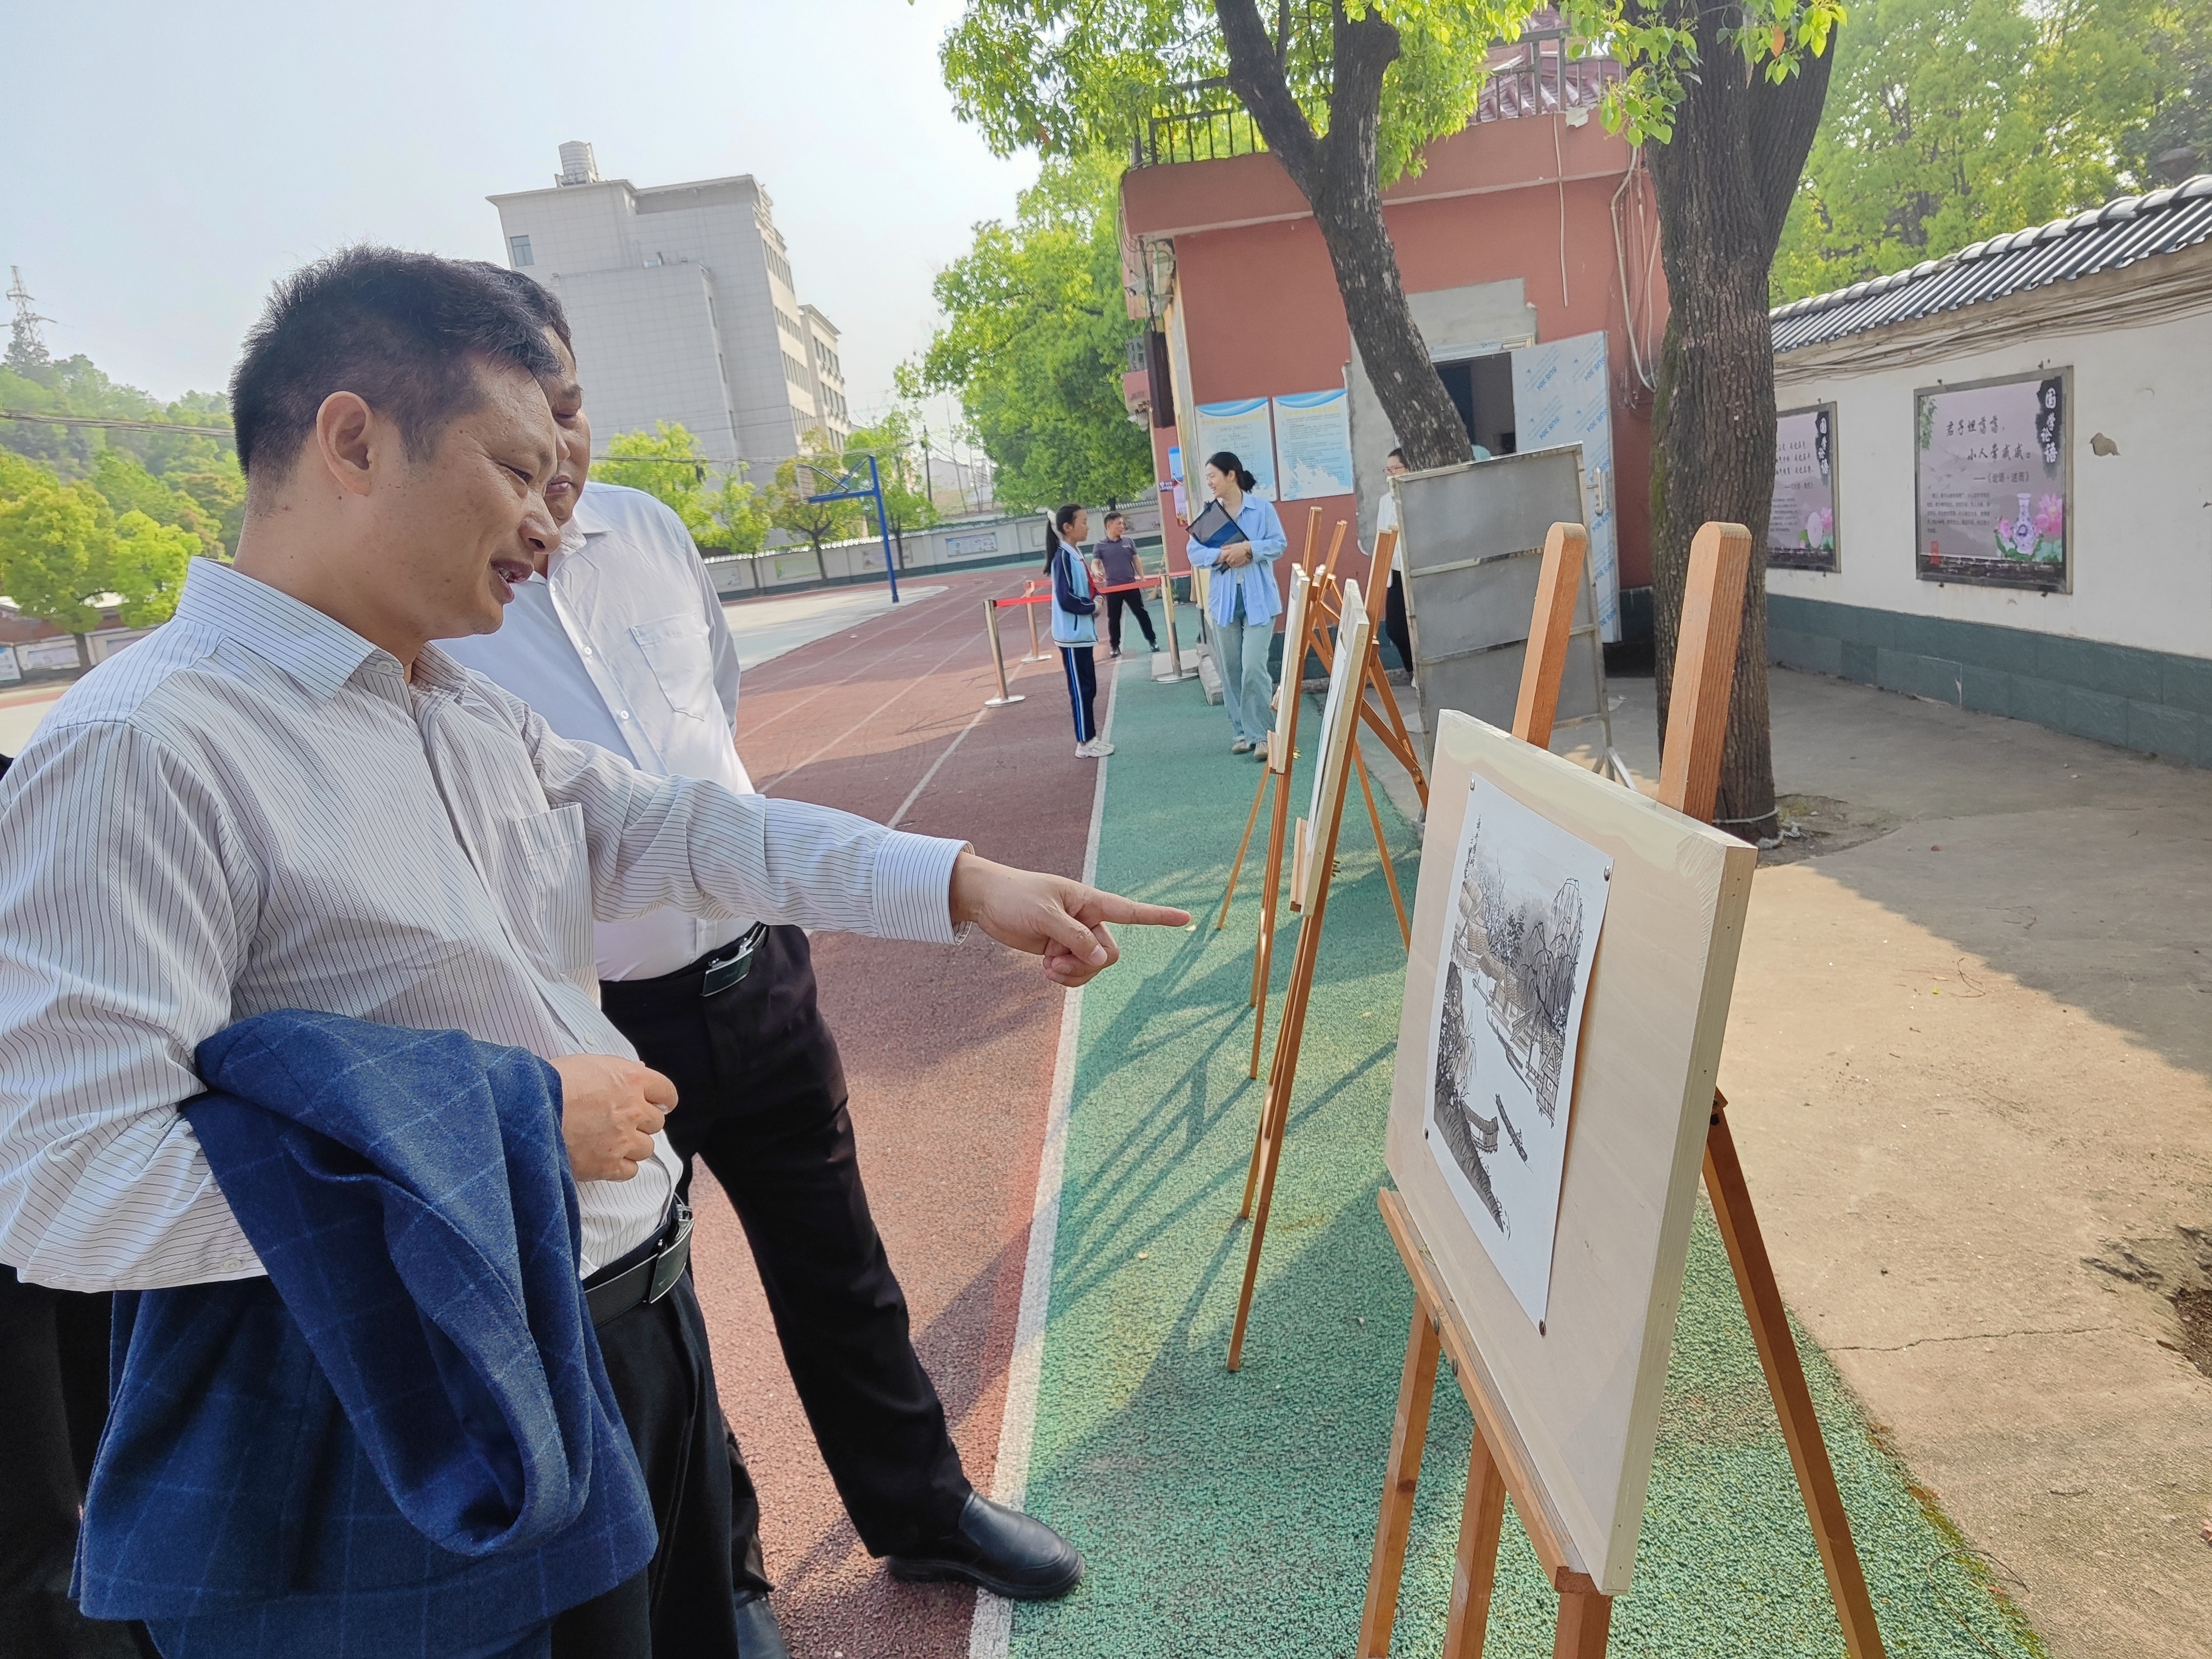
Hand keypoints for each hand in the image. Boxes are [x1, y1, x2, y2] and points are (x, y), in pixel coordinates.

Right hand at [551, 1053, 677, 1181]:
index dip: (663, 1099)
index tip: (660, 1104)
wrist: (527, 1111)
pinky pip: (630, 1171)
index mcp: (631, 1080)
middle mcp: (632, 1110)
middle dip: (642, 1122)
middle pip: (656, 1122)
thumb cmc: (551, 1083)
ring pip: (647, 1148)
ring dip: (633, 1146)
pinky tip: (605, 1159)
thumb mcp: (587, 1063)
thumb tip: (638, 1071)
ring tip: (610, 1141)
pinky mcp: (607, 1165)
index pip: (666, 1092)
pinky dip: (621, 1167)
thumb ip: (617, 1069)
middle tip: (622, 1122)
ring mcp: (622, 1139)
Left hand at [949, 852, 1191, 987]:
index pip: (1130, 911)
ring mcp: (1074, 938)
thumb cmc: (1014, 897)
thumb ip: (1074, 937)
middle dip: (1086, 965)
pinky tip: (1045, 969)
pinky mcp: (1060, 951)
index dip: (1159, 916)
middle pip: (1109, 954)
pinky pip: (1077, 974)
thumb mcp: (1044, 915)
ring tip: (1047, 967)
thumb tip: (1100, 959)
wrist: (985, 901)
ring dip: (1073, 974)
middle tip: (1055, 961)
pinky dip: (1064, 977)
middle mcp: (1087, 920)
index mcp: (1089, 902)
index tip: (1187, 918)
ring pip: (1093, 968)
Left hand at [1218, 540, 1252, 567]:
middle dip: (1227, 560)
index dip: (1221, 558)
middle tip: (1230, 558)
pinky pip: (1234, 566)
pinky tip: (1237, 562)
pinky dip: (1234, 565)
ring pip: (1230, 564)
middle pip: (1227, 561)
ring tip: (1234, 560)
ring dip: (1231, 562)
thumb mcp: (1233, 545)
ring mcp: (1234, 561)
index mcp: (1229, 552)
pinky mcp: (1238, 564)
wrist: (1249, 550)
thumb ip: (1226, 547)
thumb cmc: (1241, 546)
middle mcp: (1231, 557)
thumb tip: (1221, 548)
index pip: (1222, 556)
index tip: (1222, 558)